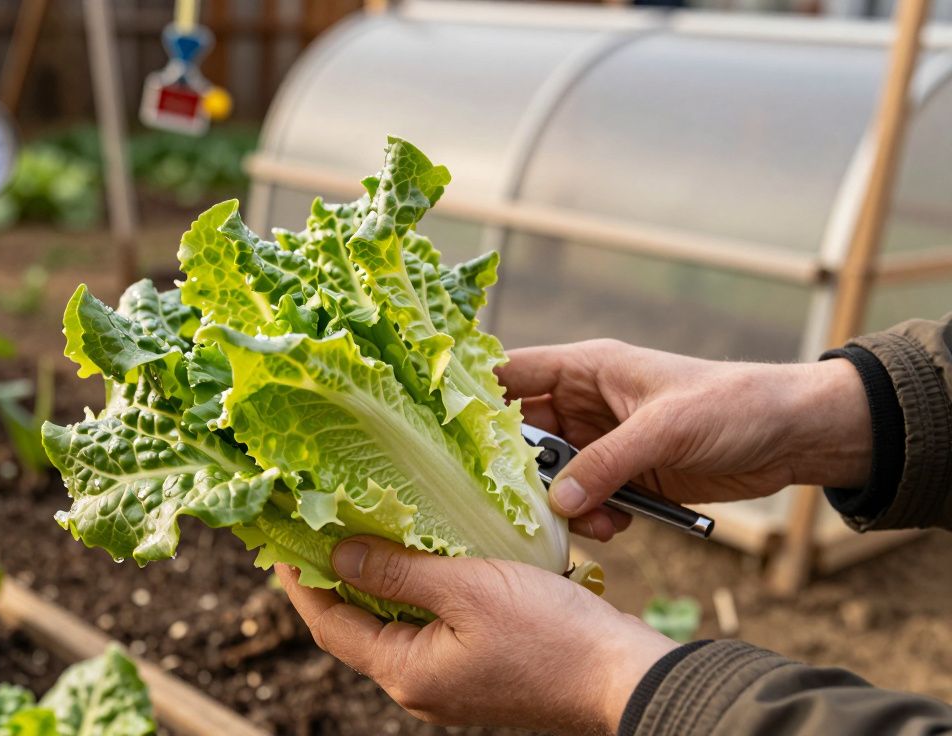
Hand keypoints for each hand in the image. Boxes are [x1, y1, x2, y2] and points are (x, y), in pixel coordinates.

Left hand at [277, 536, 677, 732]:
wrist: (623, 675)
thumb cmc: (551, 635)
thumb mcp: (467, 589)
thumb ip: (398, 571)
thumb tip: (339, 552)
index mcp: (406, 672)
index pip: (329, 625)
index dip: (300, 582)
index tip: (280, 540)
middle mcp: (419, 683)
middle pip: (356, 626)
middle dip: (333, 577)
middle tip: (314, 525)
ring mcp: (449, 678)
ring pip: (394, 622)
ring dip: (375, 578)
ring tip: (360, 528)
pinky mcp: (477, 665)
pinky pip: (428, 623)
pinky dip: (414, 587)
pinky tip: (420, 552)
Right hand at [496, 340, 871, 540]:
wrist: (795, 435)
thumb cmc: (733, 405)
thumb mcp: (666, 429)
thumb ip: (608, 464)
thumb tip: (559, 503)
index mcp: (586, 368)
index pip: (510, 373)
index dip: (474, 398)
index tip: (447, 435)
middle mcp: (584, 403)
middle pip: (521, 435)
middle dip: (518, 470)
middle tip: (521, 501)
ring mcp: (603, 442)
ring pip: (552, 476)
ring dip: (562, 503)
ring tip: (590, 521)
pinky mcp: (626, 476)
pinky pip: (587, 500)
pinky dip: (593, 518)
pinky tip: (617, 527)